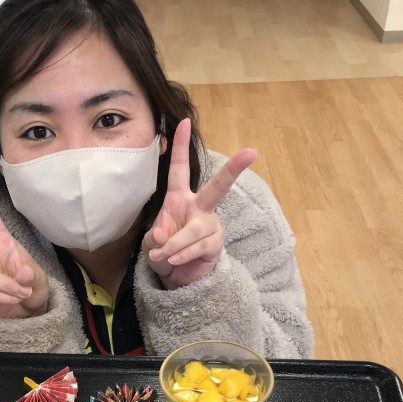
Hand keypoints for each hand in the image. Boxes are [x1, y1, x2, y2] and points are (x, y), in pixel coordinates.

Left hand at [142, 119, 256, 288]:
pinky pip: (199, 246)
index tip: (184, 122)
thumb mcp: (152, 243)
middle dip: (233, 170)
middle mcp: (199, 207)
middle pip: (218, 187)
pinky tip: (174, 259)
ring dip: (176, 243)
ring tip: (164, 255)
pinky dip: (183, 253)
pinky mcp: (215, 244)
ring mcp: (209, 225)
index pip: (179, 169)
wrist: (174, 278)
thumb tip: (163, 235)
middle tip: (251, 152)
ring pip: (195, 229)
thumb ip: (155, 237)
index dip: (181, 147)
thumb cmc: (163, 252)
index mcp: (179, 199)